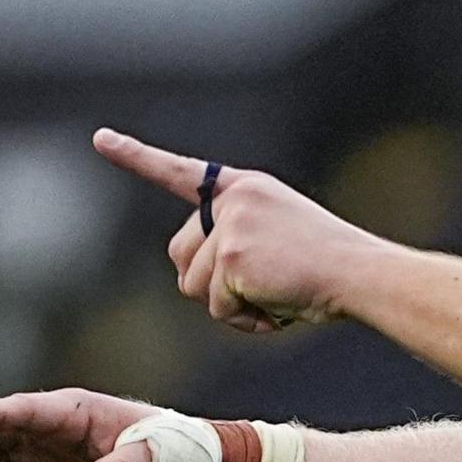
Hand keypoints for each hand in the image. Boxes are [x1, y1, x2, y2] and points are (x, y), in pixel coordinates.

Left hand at [95, 129, 398, 334]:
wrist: (361, 273)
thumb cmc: (329, 266)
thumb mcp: (280, 235)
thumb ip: (235, 240)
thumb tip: (192, 279)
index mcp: (244, 188)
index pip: (180, 172)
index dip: (136, 157)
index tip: (100, 140)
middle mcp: (232, 201)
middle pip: (180, 254)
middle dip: (207, 283)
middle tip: (258, 287)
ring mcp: (230, 228)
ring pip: (195, 287)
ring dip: (230, 306)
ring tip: (277, 295)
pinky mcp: (231, 259)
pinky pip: (218, 310)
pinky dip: (246, 321)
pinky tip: (279, 307)